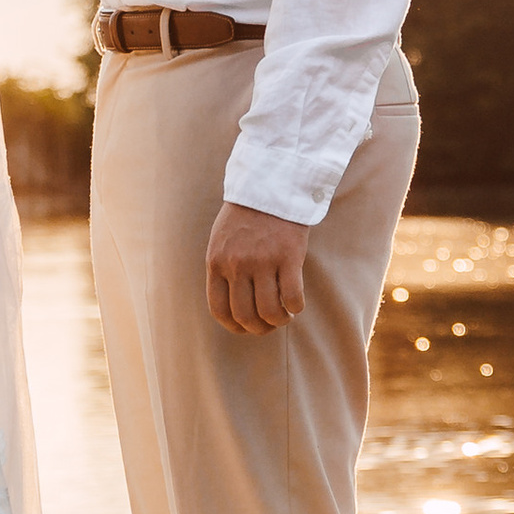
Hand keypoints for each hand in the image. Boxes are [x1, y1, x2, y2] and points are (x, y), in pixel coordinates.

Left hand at [206, 200, 308, 337]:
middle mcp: (237, 265)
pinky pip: (292, 297)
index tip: (246, 328)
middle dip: (259, 328)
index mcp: (216, 262)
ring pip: (269, 311)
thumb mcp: (221, 240)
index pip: (219, 310)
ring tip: (284, 316)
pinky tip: (296, 304)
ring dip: (279, 321)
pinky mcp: (288, 256)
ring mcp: (263, 261)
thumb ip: (223, 269)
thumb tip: (231, 304)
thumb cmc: (246, 214)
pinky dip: (295, 308)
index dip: (234, 327)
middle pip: (245, 316)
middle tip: (269, 325)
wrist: (270, 185)